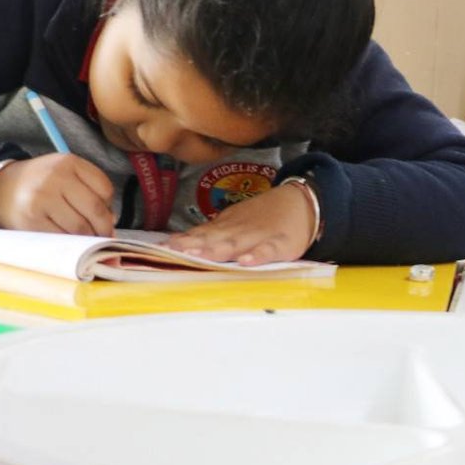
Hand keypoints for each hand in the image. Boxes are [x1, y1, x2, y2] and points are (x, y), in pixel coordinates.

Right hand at [0, 155, 115, 236]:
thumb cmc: (40, 183)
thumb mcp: (64, 173)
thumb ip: (90, 189)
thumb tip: (111, 220)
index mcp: (68, 162)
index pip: (104, 188)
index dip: (109, 207)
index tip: (108, 217)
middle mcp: (55, 177)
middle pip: (95, 210)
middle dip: (104, 228)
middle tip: (104, 236)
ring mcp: (41, 199)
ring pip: (80, 227)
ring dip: (88, 238)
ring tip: (86, 240)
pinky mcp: (31, 220)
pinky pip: (62, 238)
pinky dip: (71, 244)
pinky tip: (69, 242)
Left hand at [163, 182, 317, 264]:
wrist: (302, 202)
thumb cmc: (264, 216)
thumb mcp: (235, 220)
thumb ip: (209, 233)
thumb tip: (175, 242)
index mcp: (227, 226)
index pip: (201, 234)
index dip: (183, 241)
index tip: (162, 248)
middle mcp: (238, 231)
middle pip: (214, 240)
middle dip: (195, 247)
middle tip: (175, 253)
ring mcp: (259, 237)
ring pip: (236, 244)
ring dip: (218, 251)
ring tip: (201, 257)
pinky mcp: (280, 244)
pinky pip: (268, 251)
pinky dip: (257, 256)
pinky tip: (246, 262)